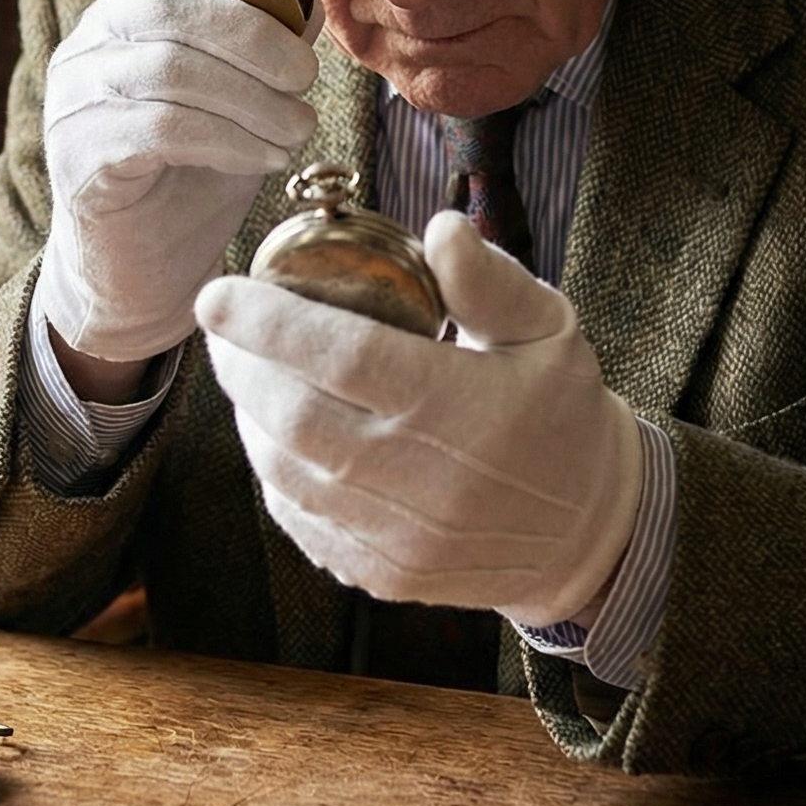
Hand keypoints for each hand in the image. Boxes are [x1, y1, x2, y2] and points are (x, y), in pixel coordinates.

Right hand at [35, 0, 323, 362]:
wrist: (142, 266)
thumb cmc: (194, 171)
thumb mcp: (242, 95)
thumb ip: (267, 44)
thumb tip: (308, 1)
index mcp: (122, 10)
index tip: (296, 8)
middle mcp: (87, 43)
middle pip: (168, 5)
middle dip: (254, 36)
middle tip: (306, 78)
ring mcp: (75, 99)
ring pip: (168, 68)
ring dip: (251, 97)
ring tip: (296, 129)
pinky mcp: (81, 156)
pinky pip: (160, 129)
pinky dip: (228, 138)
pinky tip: (265, 157)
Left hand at [197, 211, 646, 626]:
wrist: (589, 533)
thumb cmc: (562, 415)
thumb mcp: (551, 331)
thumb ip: (490, 281)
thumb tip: (439, 228)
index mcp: (465, 407)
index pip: (343, 356)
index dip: (268, 323)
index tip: (216, 294)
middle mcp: (427, 480)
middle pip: (296, 418)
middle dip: (240, 368)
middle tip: (222, 330)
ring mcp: (403, 538)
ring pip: (287, 473)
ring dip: (250, 419)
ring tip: (244, 374)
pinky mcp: (387, 576)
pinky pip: (303, 521)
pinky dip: (275, 473)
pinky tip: (276, 435)